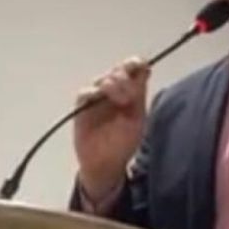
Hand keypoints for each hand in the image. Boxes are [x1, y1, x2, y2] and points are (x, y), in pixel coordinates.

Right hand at [73, 57, 149, 199]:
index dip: (136, 63)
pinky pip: (85, 93)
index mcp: (129, 91)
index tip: (142, 65)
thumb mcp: (137, 118)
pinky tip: (100, 97)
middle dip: (126, 77)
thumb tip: (146, 69)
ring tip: (122, 100)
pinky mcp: (82, 106)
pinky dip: (93, 92)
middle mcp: (113, 90)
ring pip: (103, 79)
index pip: (132, 68)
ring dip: (113, 85)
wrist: (106, 164)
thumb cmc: (124, 142)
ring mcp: (97, 97)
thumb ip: (140, 94)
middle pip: (118, 71)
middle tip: (132, 94)